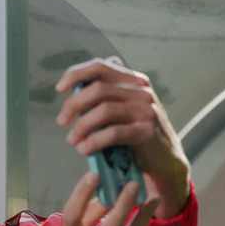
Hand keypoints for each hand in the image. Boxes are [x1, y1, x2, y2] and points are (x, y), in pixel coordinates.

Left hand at [55, 57, 189, 218]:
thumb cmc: (137, 132)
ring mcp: (145, 110)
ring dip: (81, 126)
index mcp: (133, 80)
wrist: (166, 159)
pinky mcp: (146, 132)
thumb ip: (107, 92)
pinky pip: (113, 133)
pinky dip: (93, 141)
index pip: (101, 66)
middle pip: (98, 89)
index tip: (59, 89)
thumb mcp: (124, 107)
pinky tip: (84, 149)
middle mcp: (141, 91)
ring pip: (103, 110)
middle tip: (61, 121)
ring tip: (72, 140)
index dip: (76, 74)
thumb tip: (79, 80)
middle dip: (73, 104)